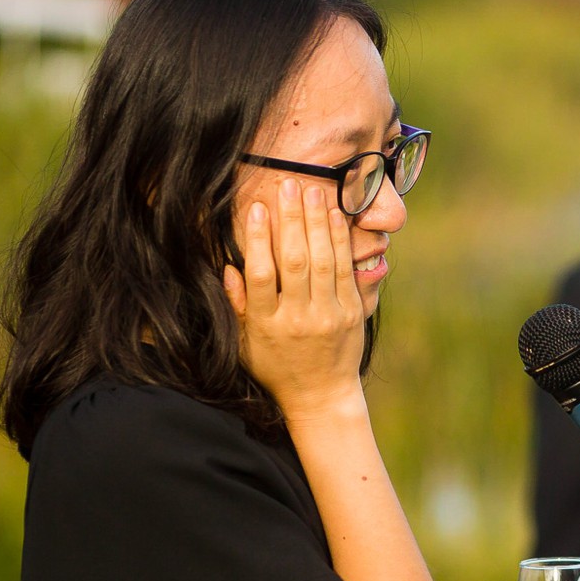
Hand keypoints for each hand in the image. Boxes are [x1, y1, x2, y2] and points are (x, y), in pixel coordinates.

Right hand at [222, 180, 366, 420]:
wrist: (321, 396)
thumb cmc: (275, 367)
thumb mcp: (243, 344)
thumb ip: (236, 307)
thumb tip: (228, 268)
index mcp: (267, 324)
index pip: (261, 274)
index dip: (258, 239)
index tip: (257, 208)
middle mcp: (298, 318)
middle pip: (295, 261)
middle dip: (291, 219)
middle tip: (287, 184)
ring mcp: (328, 316)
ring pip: (323, 261)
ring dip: (317, 222)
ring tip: (311, 190)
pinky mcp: (352, 314)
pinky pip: (345, 271)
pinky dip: (339, 241)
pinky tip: (333, 216)